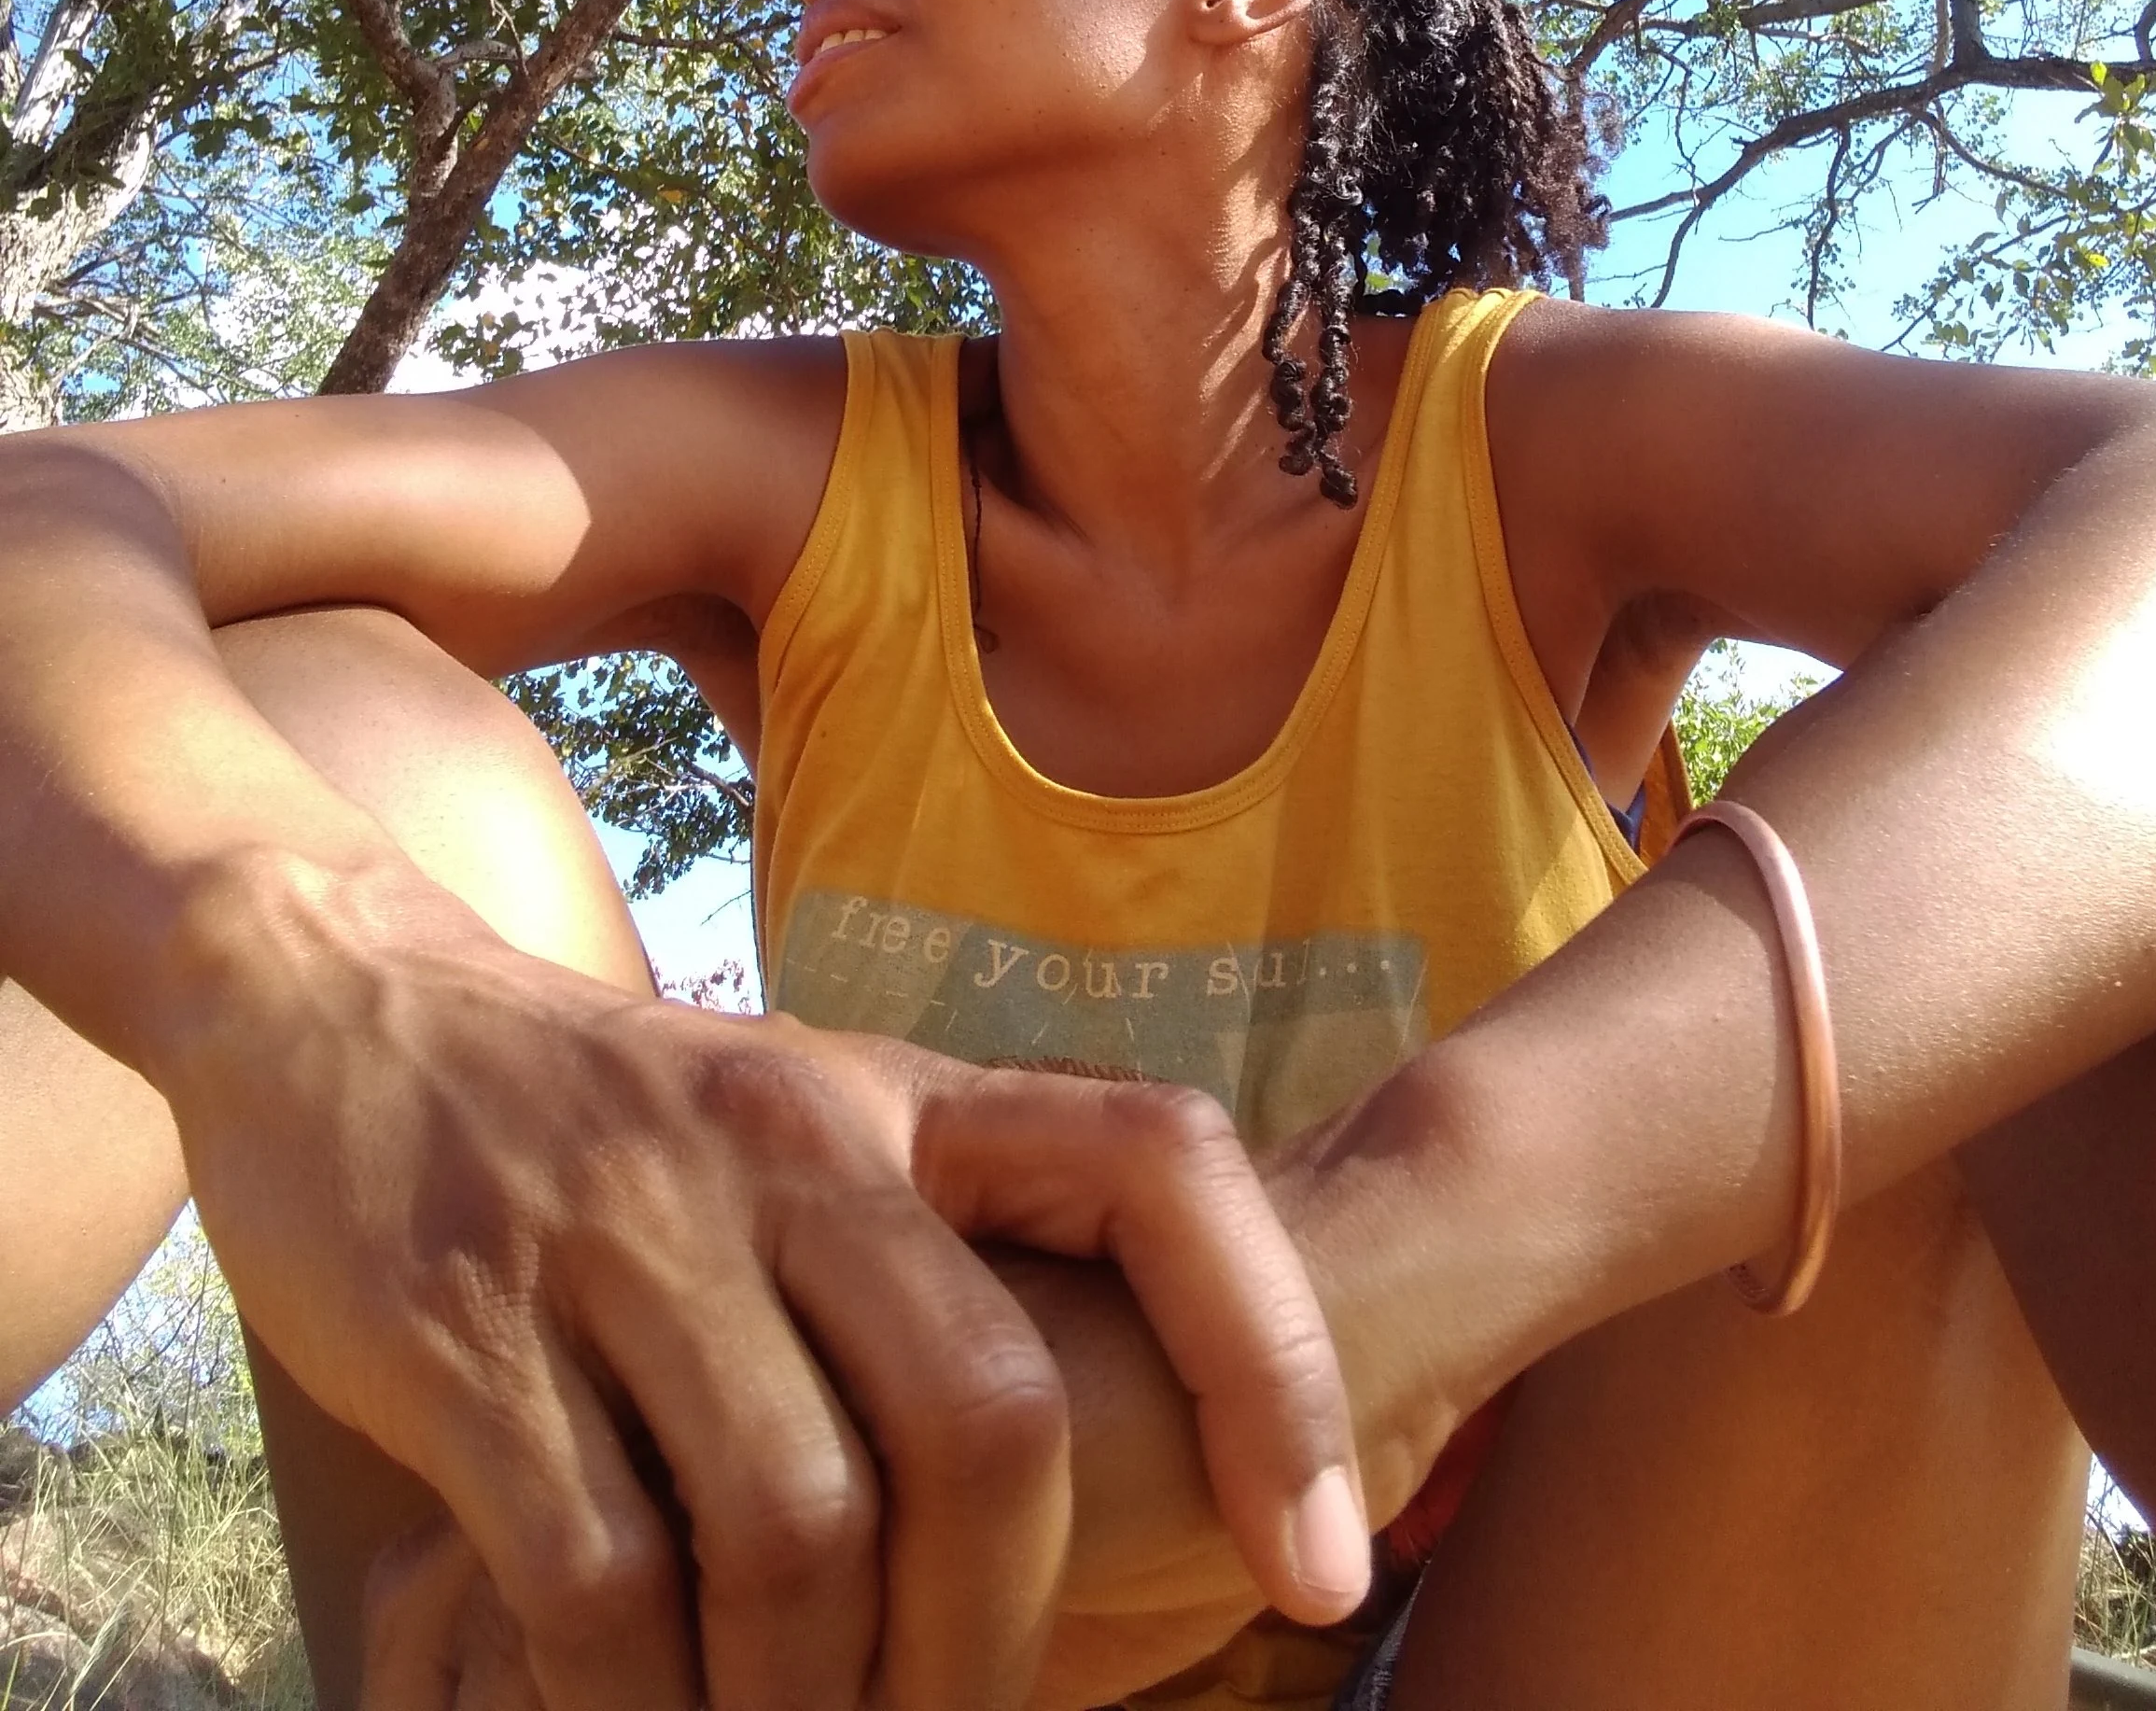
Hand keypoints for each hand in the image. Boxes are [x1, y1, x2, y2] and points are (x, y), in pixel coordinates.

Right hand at [154, 852, 1366, 1710]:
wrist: (340, 1004)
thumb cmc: (620, 1124)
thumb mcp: (812, 1131)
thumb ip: (943, 1265)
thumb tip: (1102, 1488)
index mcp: (902, 1089)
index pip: (1165, 1167)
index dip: (1277, 1368)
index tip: (1326, 1563)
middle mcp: (792, 1137)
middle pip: (984, 1420)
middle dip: (1000, 1638)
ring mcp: (628, 1229)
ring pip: (801, 1532)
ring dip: (816, 1703)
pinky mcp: (472, 1331)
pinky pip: (605, 1582)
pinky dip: (647, 1707)